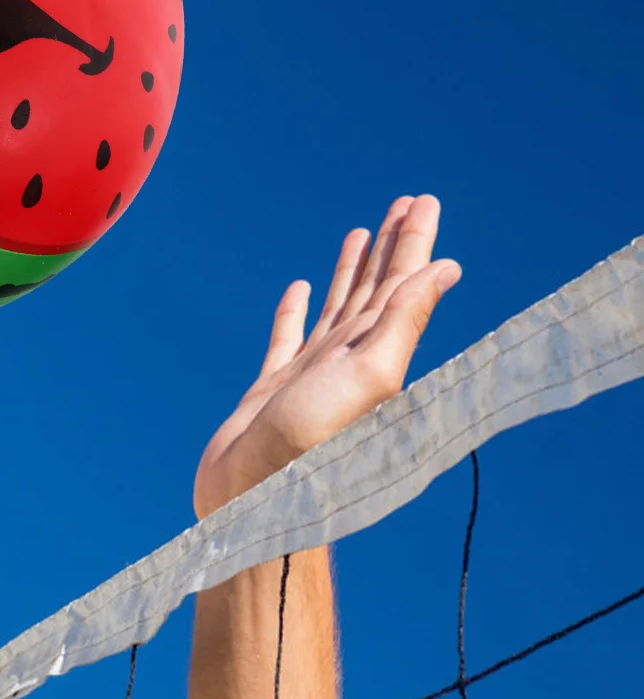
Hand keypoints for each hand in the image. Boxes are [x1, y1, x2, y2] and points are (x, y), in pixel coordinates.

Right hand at [193, 194, 460, 518]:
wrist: (249, 498)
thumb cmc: (307, 446)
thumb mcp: (368, 378)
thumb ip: (405, 322)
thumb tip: (447, 269)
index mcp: (373, 353)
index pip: (403, 284)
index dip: (415, 242)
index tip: (423, 200)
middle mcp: (348, 359)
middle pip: (376, 289)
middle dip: (393, 246)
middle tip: (406, 202)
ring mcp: (311, 373)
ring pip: (338, 308)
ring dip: (352, 270)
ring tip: (362, 233)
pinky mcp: (272, 387)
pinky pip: (287, 337)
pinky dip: (295, 311)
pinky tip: (301, 289)